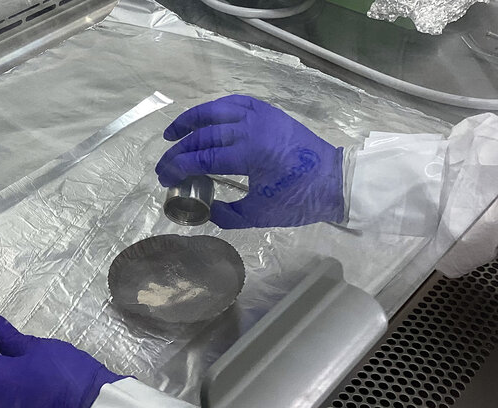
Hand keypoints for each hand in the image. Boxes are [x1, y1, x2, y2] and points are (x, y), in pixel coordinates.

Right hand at [155, 95, 344, 228]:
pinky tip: (204, 119)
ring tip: (172, 133)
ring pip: (216, 110)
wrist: (334, 181)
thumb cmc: (299, 200)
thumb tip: (205, 209)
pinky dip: (215, 108)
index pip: (202, 157)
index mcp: (250, 154)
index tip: (165, 178)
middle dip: (178, 150)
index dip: (178, 167)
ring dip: (190, 120)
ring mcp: (261, 116)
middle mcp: (252, 128)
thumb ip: (227, 214)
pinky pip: (235, 102)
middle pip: (203, 134)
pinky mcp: (269, 112)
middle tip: (163, 164)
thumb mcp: (259, 215)